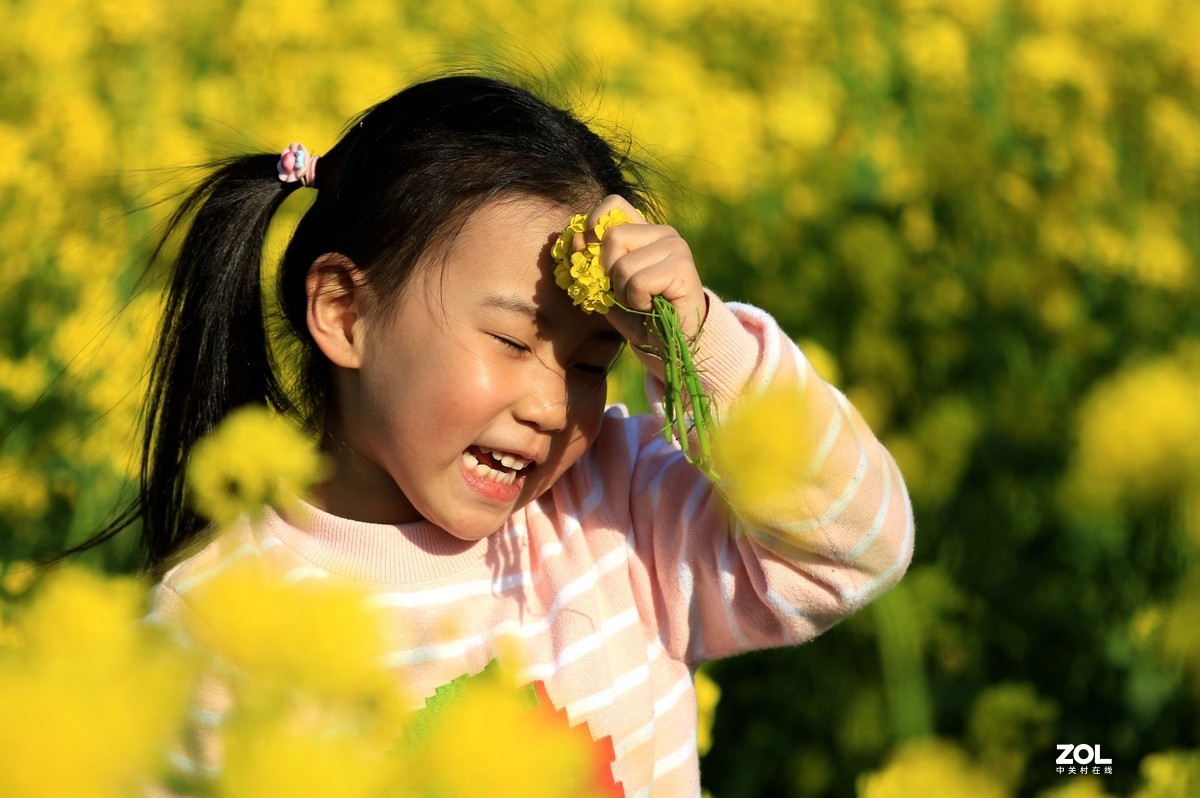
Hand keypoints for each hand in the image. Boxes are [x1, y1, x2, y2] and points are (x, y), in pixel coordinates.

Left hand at [578, 195, 707, 349]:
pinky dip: (638, 302)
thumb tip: (577, 242)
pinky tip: (652, 306)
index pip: (615, 203)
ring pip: (623, 265)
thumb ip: (592, 263)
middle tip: (625, 292)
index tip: (586, 250)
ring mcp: (676, 247)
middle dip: (608, 273)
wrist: (669, 343)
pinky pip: (639, 283)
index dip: (594, 223)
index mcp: (643, 231)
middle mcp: (662, 232)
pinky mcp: (682, 268)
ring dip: (624, 294)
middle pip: (613, 236)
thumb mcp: (607, 287)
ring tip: (641, 302)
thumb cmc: (638, 314)